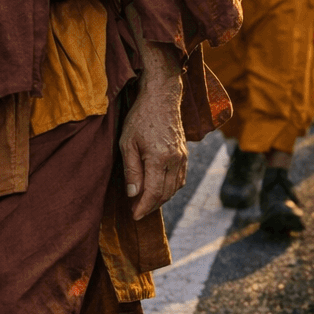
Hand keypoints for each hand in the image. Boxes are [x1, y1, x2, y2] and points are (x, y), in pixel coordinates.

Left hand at [118, 44, 187, 219]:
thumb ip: (131, 170)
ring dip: (161, 199)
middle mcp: (175, 161)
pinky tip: (159, 188)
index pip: (153, 193)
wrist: (162, 97)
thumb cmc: (140, 117)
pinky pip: (180, 178)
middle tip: (136, 210)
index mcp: (159, 159)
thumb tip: (133, 194)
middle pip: (165, 194)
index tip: (134, 216)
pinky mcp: (185, 153)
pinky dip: (170, 188)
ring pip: (175, 188)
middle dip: (151, 206)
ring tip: (146, 202)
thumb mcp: (127, 143)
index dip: (143, 208)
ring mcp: (182, 157)